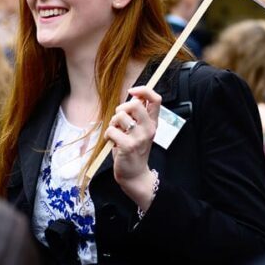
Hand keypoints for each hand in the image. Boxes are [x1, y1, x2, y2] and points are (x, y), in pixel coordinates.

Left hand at [104, 86, 161, 210]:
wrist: (134, 175)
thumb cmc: (133, 149)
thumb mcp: (139, 130)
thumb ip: (137, 115)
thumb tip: (133, 95)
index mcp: (153, 123)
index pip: (156, 99)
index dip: (143, 90)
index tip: (132, 91)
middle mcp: (149, 129)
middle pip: (135, 104)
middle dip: (122, 108)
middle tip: (120, 120)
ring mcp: (139, 138)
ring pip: (120, 116)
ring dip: (113, 122)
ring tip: (116, 132)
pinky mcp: (128, 146)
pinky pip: (112, 130)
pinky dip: (108, 134)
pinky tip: (111, 141)